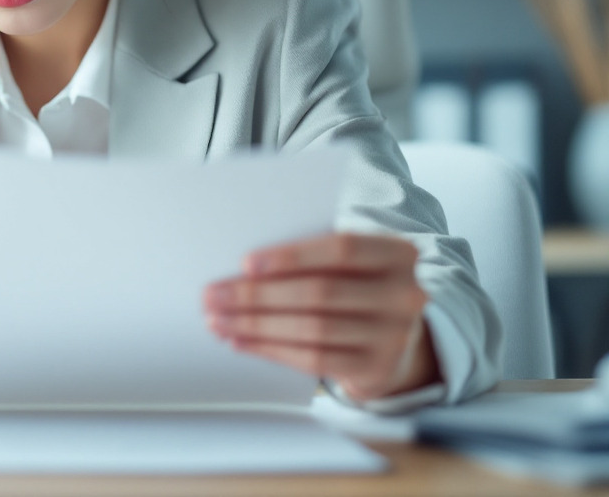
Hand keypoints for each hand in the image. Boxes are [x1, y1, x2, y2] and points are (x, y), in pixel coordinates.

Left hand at [203, 232, 440, 400]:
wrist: (395, 338)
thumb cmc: (355, 285)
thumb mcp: (348, 263)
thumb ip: (313, 255)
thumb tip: (243, 266)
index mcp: (397, 252)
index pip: (341, 249)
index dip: (291, 256)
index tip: (245, 263)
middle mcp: (404, 294)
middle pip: (319, 293)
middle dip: (258, 295)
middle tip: (214, 296)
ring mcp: (394, 336)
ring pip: (312, 330)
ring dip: (256, 326)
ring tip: (218, 320)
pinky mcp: (377, 369)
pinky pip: (313, 359)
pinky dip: (271, 350)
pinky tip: (241, 341)